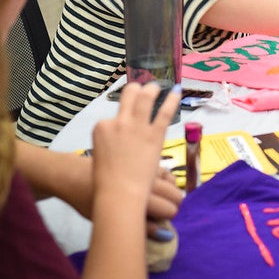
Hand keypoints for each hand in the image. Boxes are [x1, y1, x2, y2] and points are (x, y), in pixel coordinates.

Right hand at [91, 83, 178, 204]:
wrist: (119, 192)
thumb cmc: (107, 183)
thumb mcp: (101, 158)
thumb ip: (111, 145)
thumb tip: (120, 146)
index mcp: (101, 128)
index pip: (112, 117)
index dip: (120, 120)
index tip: (126, 123)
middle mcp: (118, 122)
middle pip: (128, 97)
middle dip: (136, 90)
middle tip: (143, 89)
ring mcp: (136, 126)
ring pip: (145, 98)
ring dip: (152, 90)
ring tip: (157, 86)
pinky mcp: (154, 134)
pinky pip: (164, 113)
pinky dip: (171, 101)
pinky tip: (177, 92)